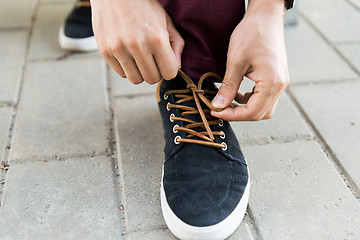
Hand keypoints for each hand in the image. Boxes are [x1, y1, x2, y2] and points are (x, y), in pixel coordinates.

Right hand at [90, 0, 183, 83]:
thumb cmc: (143, 6)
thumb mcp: (166, 21)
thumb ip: (176, 44)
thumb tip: (177, 68)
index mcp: (156, 39)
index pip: (169, 73)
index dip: (169, 69)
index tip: (165, 62)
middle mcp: (137, 46)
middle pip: (152, 79)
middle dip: (155, 71)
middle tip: (152, 59)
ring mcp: (119, 49)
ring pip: (136, 80)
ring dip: (141, 72)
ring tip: (140, 58)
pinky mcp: (106, 51)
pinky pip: (121, 73)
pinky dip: (127, 68)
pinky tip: (128, 54)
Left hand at [211, 0, 288, 120]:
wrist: (265, 16)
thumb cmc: (252, 33)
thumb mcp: (235, 61)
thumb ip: (228, 87)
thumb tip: (218, 105)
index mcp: (272, 82)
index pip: (252, 112)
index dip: (232, 115)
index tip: (215, 111)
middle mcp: (280, 85)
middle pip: (260, 113)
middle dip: (238, 114)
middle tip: (219, 108)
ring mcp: (280, 81)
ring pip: (263, 107)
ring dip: (245, 109)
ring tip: (226, 102)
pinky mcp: (276, 77)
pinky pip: (264, 97)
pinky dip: (250, 100)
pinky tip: (237, 94)